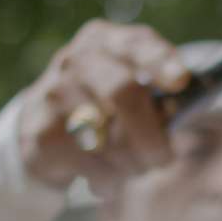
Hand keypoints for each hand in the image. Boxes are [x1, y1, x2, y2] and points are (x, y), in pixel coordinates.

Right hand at [17, 20, 190, 189]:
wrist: (40, 124)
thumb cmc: (103, 106)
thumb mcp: (130, 85)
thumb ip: (157, 94)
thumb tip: (171, 115)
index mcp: (106, 40)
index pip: (137, 43)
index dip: (160, 61)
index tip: (180, 81)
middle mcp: (78, 60)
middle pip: (125, 92)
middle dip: (152, 135)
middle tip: (162, 159)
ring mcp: (55, 95)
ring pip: (111, 138)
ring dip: (132, 164)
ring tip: (130, 167)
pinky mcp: (43, 133)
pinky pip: (92, 165)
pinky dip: (110, 180)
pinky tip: (105, 177)